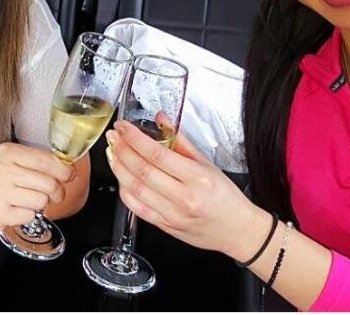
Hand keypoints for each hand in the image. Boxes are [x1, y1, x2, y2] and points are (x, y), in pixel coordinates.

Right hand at [0, 142, 75, 230]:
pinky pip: (30, 216)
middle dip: (56, 192)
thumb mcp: (4, 160)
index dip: (63, 170)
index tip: (69, 176)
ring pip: (41, 201)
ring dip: (40, 204)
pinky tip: (15, 210)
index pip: (46, 160)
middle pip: (48, 183)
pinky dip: (27, 215)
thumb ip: (32, 161)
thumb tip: (66, 170)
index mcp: (7, 152)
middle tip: (53, 195)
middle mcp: (2, 170)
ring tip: (26, 201)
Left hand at [105, 119, 267, 259]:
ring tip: (112, 153)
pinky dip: (125, 192)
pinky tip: (121, 178)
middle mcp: (184, 197)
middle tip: (113, 137)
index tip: (123, 127)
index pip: (157, 154)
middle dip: (122, 150)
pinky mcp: (165, 227)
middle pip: (142, 171)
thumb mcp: (208, 163)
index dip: (135, 138)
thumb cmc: (225, 197)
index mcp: (197, 177)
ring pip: (135, 190)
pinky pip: (138, 209)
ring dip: (118, 169)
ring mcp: (173, 214)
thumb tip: (161, 120)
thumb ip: (180, 141)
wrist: (237, 230)